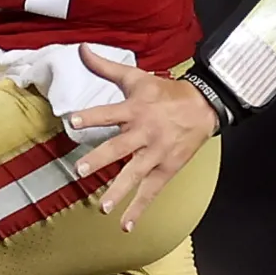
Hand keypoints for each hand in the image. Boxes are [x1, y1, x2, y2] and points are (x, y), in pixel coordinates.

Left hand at [69, 46, 219, 232]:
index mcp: (135, 108)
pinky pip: (151, 191)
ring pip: (135, 173)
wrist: (203, 107)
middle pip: (120, 147)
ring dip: (119, 190)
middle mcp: (145, 131)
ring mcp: (156, 152)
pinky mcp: (166, 168)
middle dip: (101, 159)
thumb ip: (105, 67)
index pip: (109, 112)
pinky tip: (126, 225)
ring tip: (102, 206)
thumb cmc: (164, 92)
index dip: (92, 117)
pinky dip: (139, 209)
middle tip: (80, 170)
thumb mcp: (136, 77)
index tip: (72, 121)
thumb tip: (81, 48)